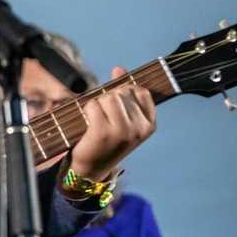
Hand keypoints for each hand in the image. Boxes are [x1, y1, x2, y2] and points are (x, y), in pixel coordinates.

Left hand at [68, 66, 155, 180]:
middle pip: (121, 92)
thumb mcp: (121, 118)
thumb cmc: (106, 140)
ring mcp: (123, 131)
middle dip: (108, 99)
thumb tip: (118, 68)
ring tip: (96, 120)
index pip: (140, 91)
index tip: (116, 107)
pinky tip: (88, 123)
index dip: (124, 92)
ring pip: (108, 97)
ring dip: (97, 104)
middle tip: (103, 118)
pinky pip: (94, 105)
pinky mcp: (103, 132)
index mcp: (149, 125)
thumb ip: (122, 92)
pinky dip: (87, 109)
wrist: (90, 168)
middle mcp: (140, 128)